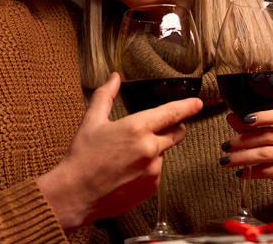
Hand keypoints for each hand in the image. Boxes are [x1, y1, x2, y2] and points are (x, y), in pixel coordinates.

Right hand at [37, 73, 202, 231]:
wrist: (75, 194)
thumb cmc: (82, 157)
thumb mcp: (92, 121)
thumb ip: (105, 95)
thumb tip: (114, 77)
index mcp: (137, 127)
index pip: (171, 113)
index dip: (187, 107)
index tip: (197, 103)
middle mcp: (150, 148)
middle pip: (176, 133)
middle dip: (171, 129)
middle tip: (151, 131)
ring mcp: (153, 169)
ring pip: (162, 153)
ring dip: (153, 151)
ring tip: (125, 157)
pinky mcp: (152, 186)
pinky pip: (156, 171)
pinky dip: (147, 168)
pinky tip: (126, 171)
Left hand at [221, 109, 272, 227]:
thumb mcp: (271, 142)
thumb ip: (252, 129)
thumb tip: (232, 117)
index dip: (262, 116)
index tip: (244, 120)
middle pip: (266, 136)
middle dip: (241, 141)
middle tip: (225, 146)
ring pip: (263, 154)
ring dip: (241, 158)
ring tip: (226, 161)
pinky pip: (267, 171)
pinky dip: (250, 172)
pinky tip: (240, 173)